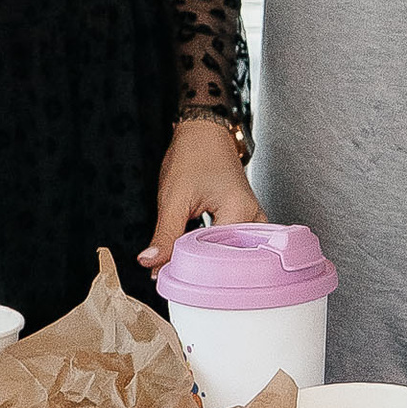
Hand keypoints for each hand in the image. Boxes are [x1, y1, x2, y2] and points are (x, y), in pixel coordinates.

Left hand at [139, 120, 264, 272]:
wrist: (204, 134)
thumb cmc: (194, 155)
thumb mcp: (173, 198)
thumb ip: (164, 235)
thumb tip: (152, 263)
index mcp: (239, 212)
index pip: (220, 259)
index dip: (193, 270)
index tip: (170, 273)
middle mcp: (254, 220)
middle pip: (231, 262)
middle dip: (203, 270)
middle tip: (177, 273)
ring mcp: (254, 222)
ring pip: (234, 257)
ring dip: (211, 263)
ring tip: (189, 264)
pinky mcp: (248, 223)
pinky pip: (234, 247)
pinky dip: (215, 253)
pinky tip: (200, 256)